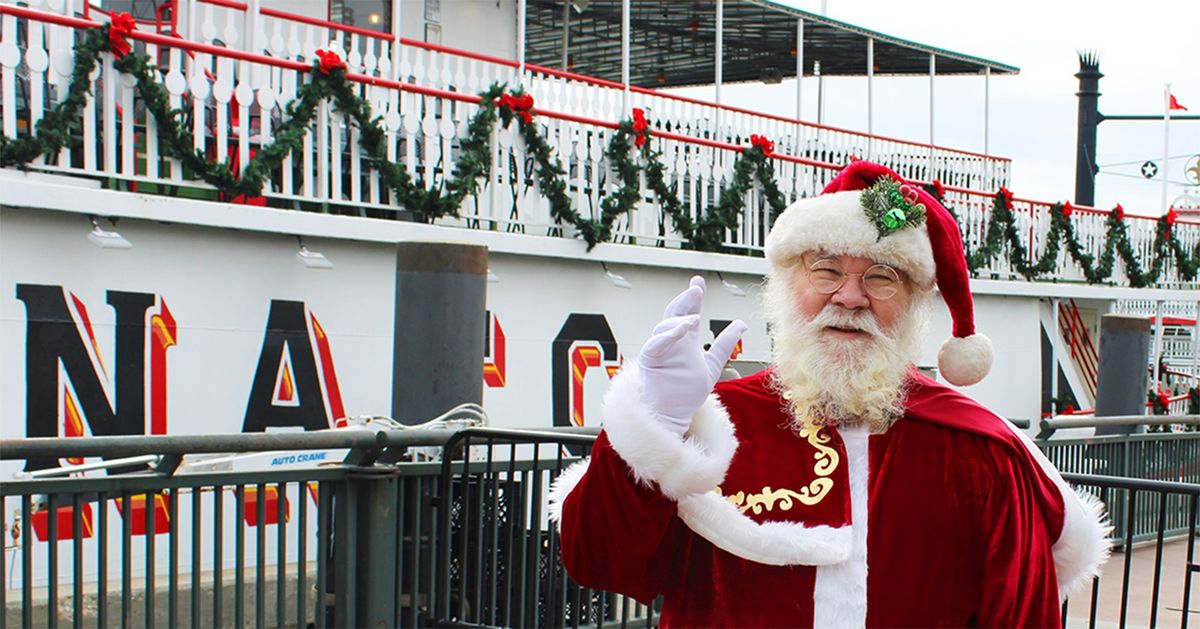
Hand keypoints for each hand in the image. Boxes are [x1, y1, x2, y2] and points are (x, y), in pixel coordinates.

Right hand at [637, 276, 746, 436]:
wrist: (672, 415)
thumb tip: (742, 323)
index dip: (693, 297)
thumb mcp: (713, 365)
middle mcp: (671, 343)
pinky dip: (667, 336)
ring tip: (695, 317)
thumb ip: (725, 344)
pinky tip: (682, 329)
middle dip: (685, 300)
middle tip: (696, 289)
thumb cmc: (686, 394)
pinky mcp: (650, 362)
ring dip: (679, 319)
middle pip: (675, 314)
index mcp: (684, 341)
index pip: (689, 313)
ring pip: (664, 327)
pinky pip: (655, 345)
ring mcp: (660, 351)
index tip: (699, 281)